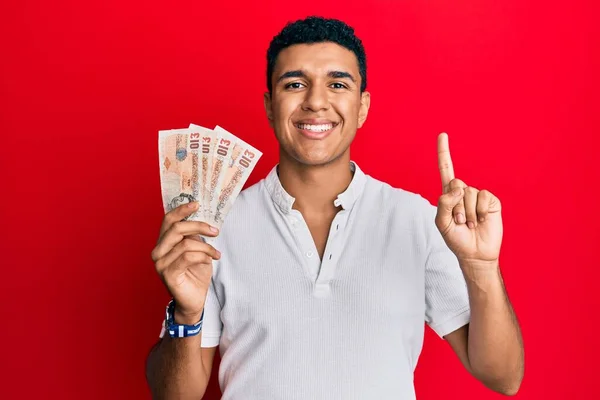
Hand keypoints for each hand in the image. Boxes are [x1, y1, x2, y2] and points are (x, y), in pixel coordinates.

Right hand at [151, 202, 220, 323]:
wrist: (194, 300)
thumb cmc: (195, 274)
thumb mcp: (197, 249)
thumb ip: (194, 235)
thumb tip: (202, 217)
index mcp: (163, 243)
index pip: (168, 220)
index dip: (182, 210)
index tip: (197, 204)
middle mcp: (158, 251)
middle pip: (176, 228)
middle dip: (199, 226)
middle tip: (215, 230)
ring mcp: (161, 264)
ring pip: (186, 243)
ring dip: (206, 246)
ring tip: (216, 253)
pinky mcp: (168, 274)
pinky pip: (188, 257)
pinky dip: (203, 255)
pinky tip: (212, 259)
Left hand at [435, 133, 502, 266]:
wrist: (476, 253)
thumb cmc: (456, 239)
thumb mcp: (442, 223)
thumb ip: (444, 204)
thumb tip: (458, 187)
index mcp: (449, 195)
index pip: (446, 170)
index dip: (444, 152)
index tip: (443, 134)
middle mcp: (463, 192)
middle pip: (455, 184)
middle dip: (456, 207)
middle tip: (460, 222)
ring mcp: (477, 196)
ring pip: (468, 193)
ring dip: (467, 213)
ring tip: (471, 224)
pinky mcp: (490, 201)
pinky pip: (482, 197)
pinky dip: (480, 211)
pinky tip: (482, 220)